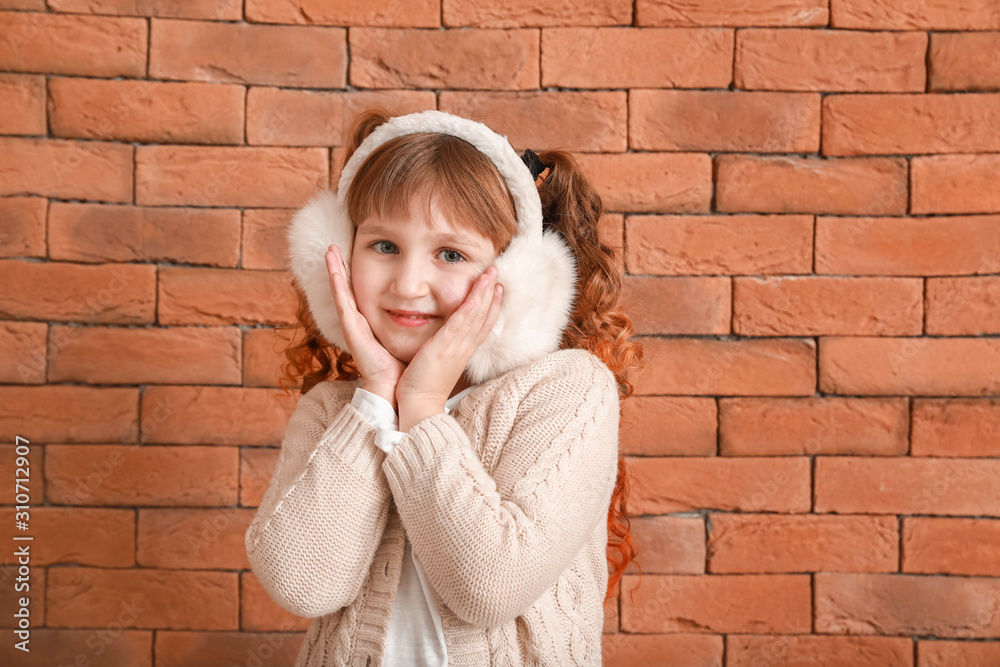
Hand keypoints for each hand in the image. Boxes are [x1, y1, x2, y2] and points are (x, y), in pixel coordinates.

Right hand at [325, 244, 403, 405]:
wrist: (397, 390)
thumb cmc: (405, 367)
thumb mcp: (411, 337)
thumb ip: (417, 324)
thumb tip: (433, 310)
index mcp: (374, 323)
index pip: (367, 292)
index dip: (358, 275)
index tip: (358, 254)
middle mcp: (362, 322)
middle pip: (350, 289)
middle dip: (341, 267)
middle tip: (334, 246)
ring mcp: (355, 326)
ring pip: (342, 292)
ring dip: (334, 270)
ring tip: (329, 250)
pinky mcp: (353, 331)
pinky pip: (344, 304)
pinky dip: (337, 285)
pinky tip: (333, 270)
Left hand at [395, 266, 503, 430]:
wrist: (420, 405)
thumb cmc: (424, 386)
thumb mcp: (438, 362)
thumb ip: (443, 348)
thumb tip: (443, 339)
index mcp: (464, 350)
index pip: (482, 324)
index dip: (492, 306)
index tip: (498, 289)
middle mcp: (464, 347)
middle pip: (483, 316)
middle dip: (491, 293)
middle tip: (497, 272)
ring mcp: (456, 347)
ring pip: (475, 316)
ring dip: (484, 293)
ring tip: (490, 275)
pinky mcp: (443, 348)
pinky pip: (459, 325)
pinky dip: (469, 309)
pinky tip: (475, 295)